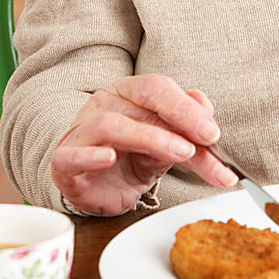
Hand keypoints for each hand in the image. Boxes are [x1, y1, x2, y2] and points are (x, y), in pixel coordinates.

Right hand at [50, 74, 237, 215]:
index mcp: (130, 93)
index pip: (159, 88)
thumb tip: (205, 107)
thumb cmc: (132, 159)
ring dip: (150, 138)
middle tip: (206, 141)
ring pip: (111, 125)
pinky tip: (109, 158)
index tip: (213, 133)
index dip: (187, 108)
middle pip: (142, 98)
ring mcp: (83, 131)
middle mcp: (106, 105)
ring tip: (180, 153)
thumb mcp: (168, 145)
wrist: (99, 190)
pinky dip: (91, 156)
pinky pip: (72, 156)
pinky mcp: (64, 163)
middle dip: (178, 116)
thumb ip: (188, 131)